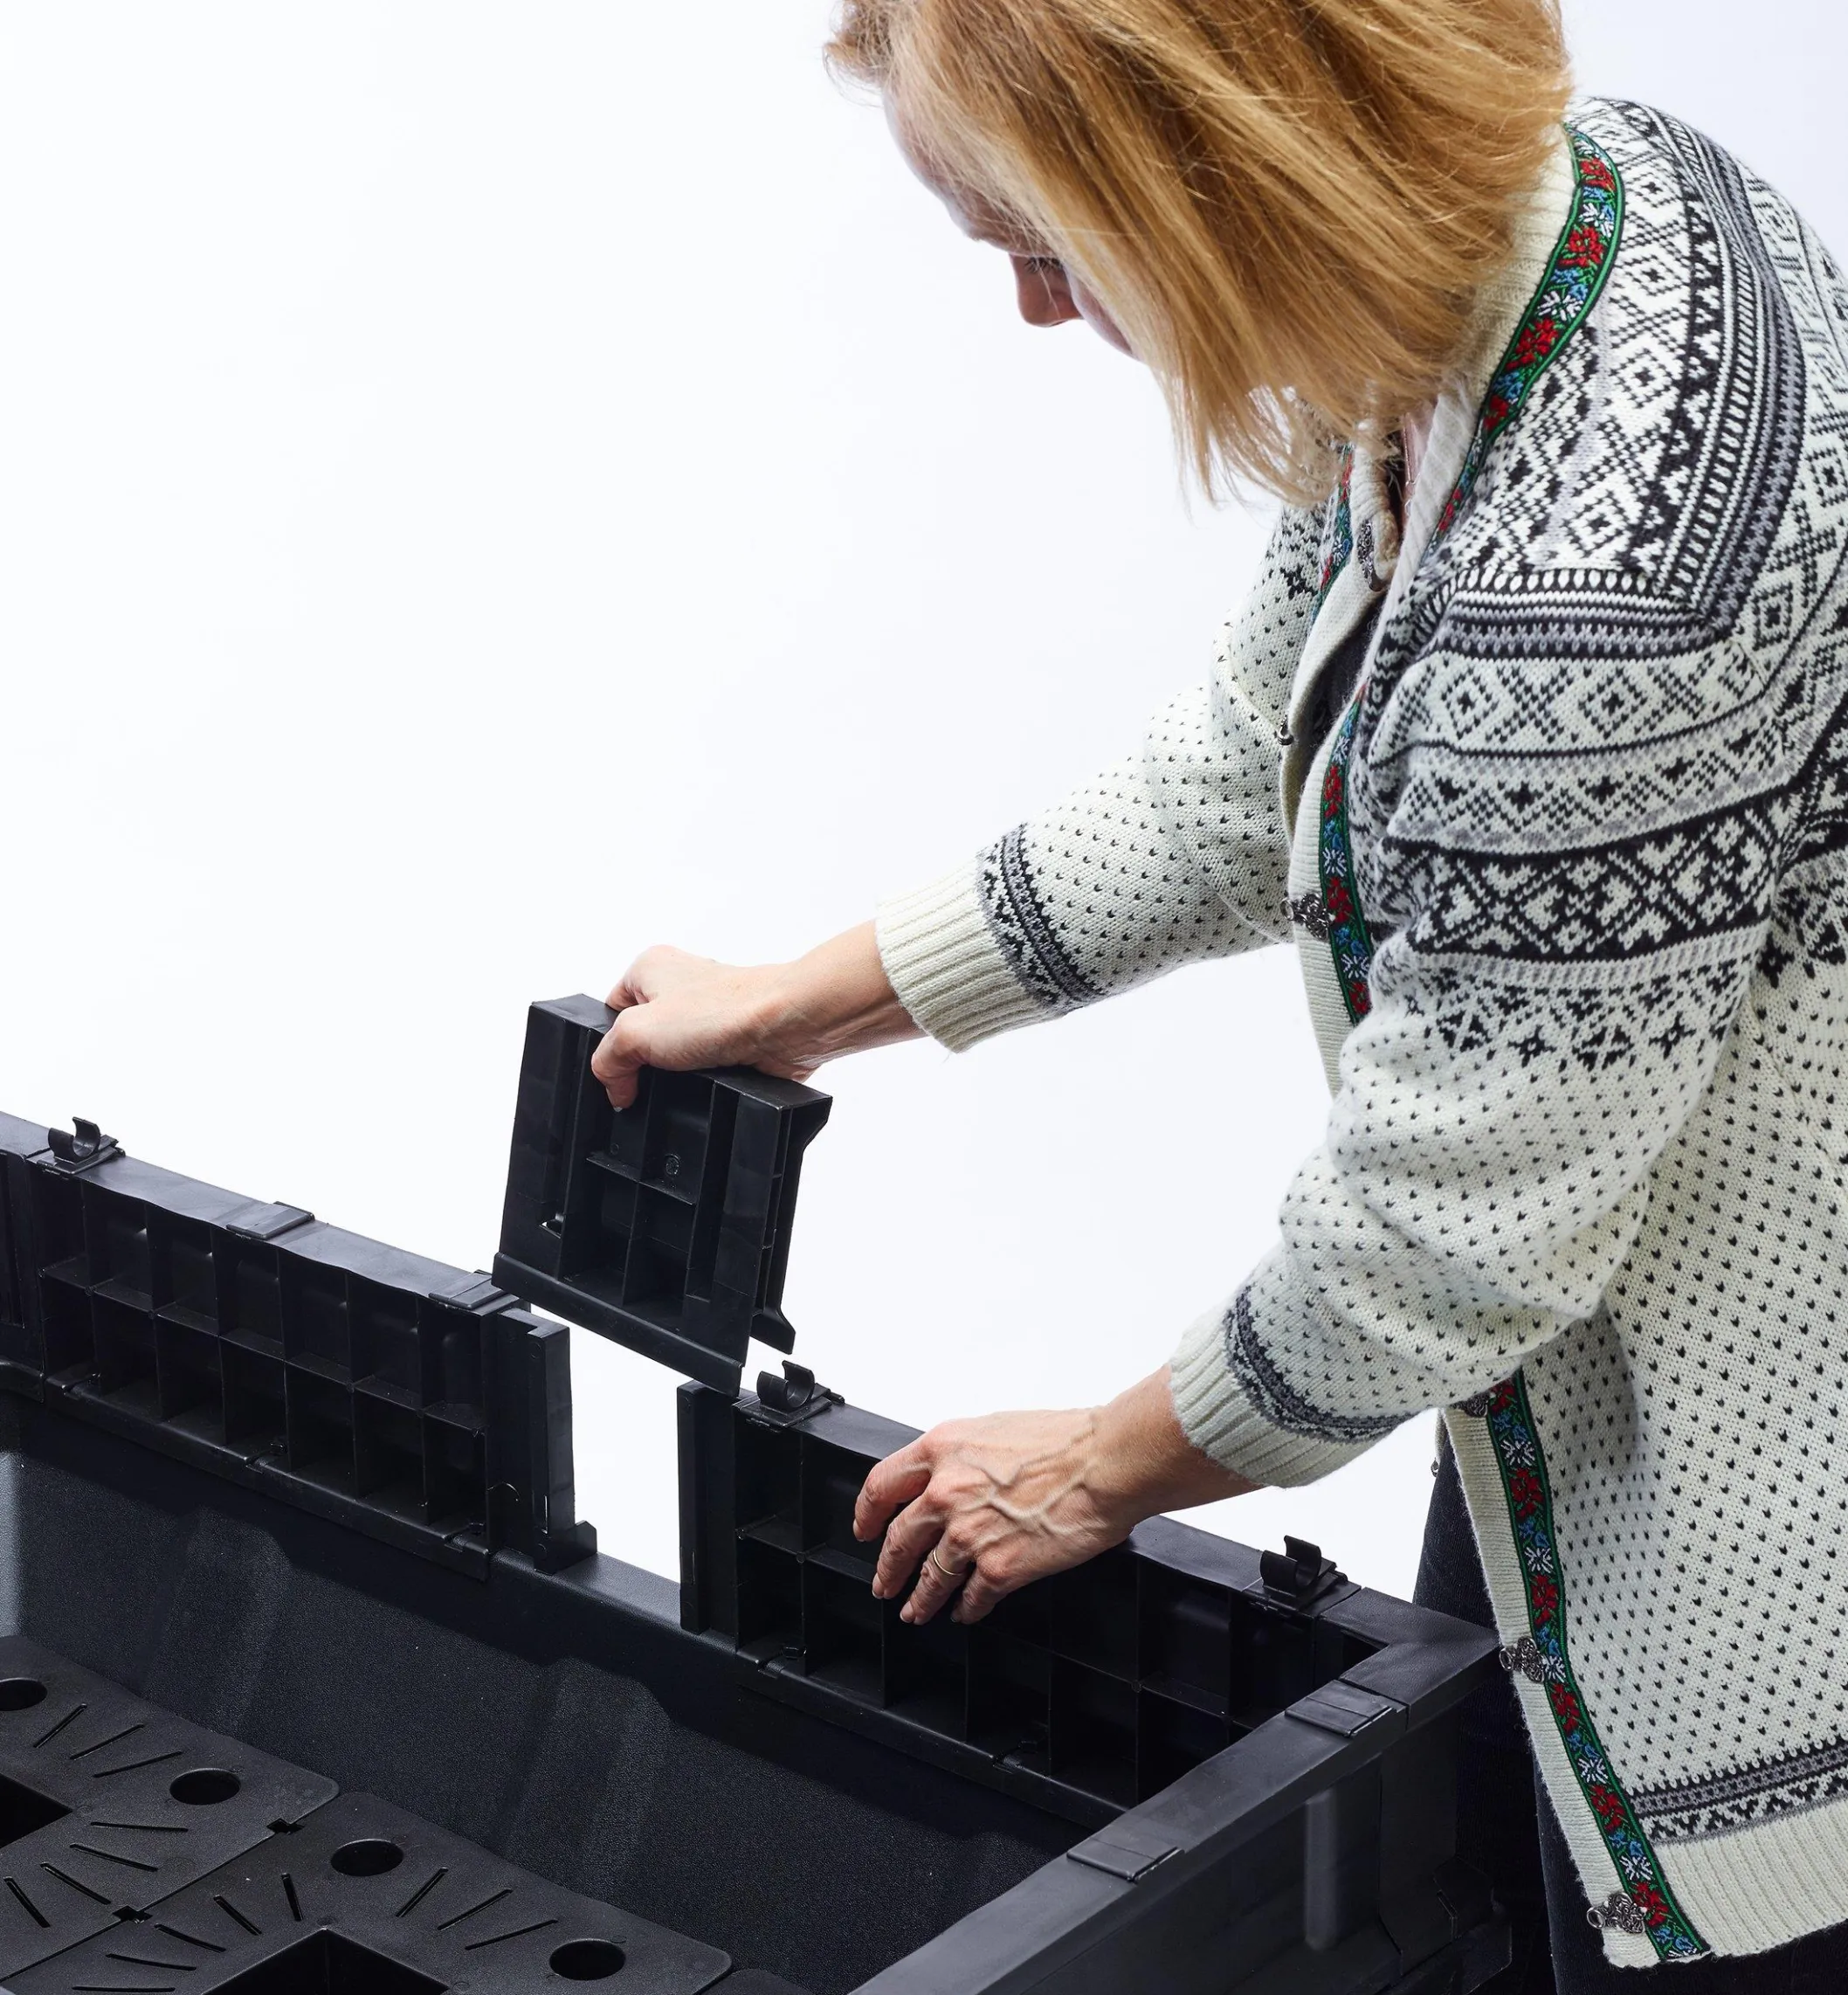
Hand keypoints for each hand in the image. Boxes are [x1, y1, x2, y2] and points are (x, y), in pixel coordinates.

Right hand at [590, 921, 921, 1108]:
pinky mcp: (736, 1041)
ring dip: (678, 1078)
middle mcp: (682, 985)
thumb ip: (608, 1060)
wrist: (787, 1026)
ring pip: (676, 1060)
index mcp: (650, 968)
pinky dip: (707, 1084)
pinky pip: (707, 1071)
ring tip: (688, 1079)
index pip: (610, 1013)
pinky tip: (711, 1085)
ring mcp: (711, 1014)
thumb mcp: (636, 1033)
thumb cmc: (725, 1009)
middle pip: (643, 1040)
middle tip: (653, 1076)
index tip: (617, 1073)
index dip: (610, 1047)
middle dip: (646, 1064)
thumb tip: (615, 1087)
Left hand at [853, 1369, 1254, 1625]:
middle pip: (898, 1539)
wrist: (1106, 1462)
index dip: (866, 1511)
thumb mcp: (995, 1428)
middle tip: (883, 1582)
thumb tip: (953, 1475)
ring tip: (916, 1610)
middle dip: (887, 1567)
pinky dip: (966, 1609)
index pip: (882, 1484)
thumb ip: (963, 1455)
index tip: (864, 1527)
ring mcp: (968, 1534)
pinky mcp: (999, 1568)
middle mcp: (946, 1492)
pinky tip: (966, 1612)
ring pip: (930, 1576)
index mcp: (942, 1449)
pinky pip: (972, 1597)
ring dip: (920, 1598)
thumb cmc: (1067, 1439)